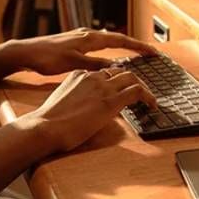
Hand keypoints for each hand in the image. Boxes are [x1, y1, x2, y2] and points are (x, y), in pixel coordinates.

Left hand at [3, 28, 158, 75]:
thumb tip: (117, 66)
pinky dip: (109, 48)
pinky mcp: (74, 42)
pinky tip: (108, 54)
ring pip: (107, 40)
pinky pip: (98, 44)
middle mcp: (87, 34)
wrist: (25, 52)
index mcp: (90, 38)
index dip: (138, 47)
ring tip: (134, 54)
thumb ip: (95, 65)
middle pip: (117, 38)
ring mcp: (80, 37)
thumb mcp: (74, 64)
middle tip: (150, 53)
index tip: (153, 52)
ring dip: (122, 46)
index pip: (121, 40)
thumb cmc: (47, 58)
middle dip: (134, 45)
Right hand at [24, 68, 157, 152]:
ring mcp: (102, 87)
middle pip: (119, 71)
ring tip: (150, 99)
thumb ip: (76, 98)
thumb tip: (85, 108)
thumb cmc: (49, 121)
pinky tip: (152, 104)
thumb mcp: (62, 102)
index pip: (104, 72)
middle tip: (140, 91)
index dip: (116, 80)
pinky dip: (148, 96)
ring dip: (143, 87)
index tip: (121, 88)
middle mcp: (92, 76)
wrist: (46, 126)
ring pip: (131, 77)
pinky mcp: (111, 100)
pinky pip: (137, 91)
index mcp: (78, 74)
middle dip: (132, 79)